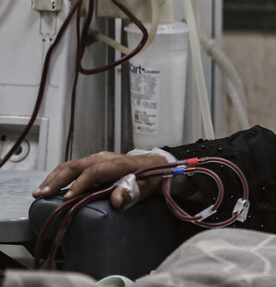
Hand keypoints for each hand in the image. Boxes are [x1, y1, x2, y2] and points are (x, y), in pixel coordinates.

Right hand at [32, 151, 166, 207]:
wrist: (153, 165)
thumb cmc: (149, 178)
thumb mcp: (145, 188)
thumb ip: (131, 192)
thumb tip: (117, 199)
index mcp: (117, 164)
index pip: (95, 171)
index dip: (81, 184)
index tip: (68, 198)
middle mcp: (104, 158)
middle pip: (76, 166)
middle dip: (57, 179)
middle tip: (42, 194)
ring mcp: (96, 159)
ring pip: (70, 165)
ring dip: (53, 178)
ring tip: (39, 192)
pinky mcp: (91, 164)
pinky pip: (72, 168)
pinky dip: (58, 177)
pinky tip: (48, 187)